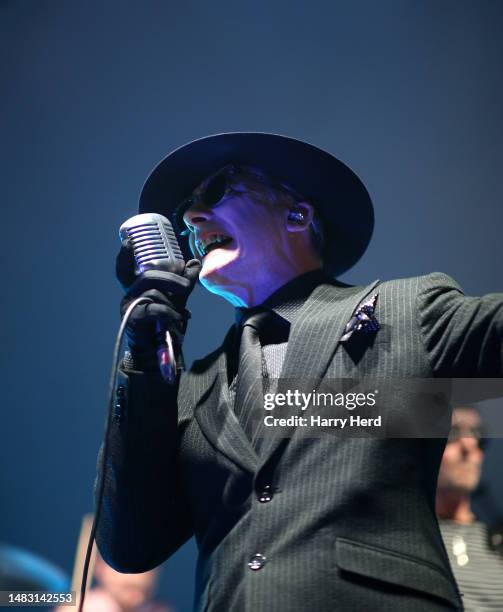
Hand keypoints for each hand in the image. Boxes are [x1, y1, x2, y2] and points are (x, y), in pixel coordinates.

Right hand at [116, 239, 200, 369]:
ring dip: (174, 302)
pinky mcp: (133, 321)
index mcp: (136, 289)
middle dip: (172, 279)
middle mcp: (129, 295)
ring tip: (183, 314)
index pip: (125, 269)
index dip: (124, 255)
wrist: (158, 353)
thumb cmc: (164, 325)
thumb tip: (195, 262)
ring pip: (153, 293)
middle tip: (187, 286)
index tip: (128, 241)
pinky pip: (154, 309)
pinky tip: (178, 320)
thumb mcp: (176, 301)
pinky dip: (170, 314)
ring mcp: (129, 308)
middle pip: (148, 277)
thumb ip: (184, 283)